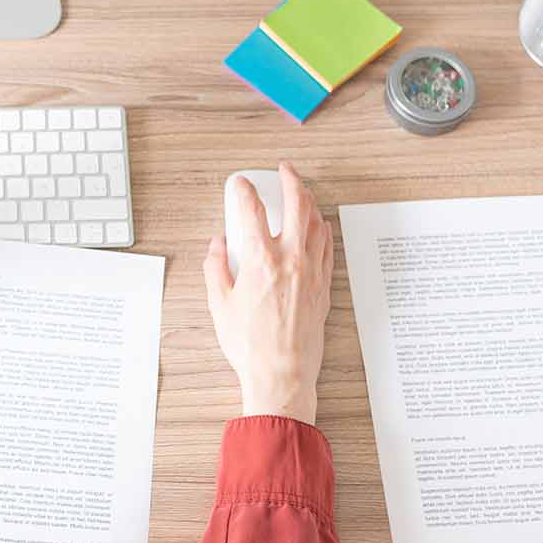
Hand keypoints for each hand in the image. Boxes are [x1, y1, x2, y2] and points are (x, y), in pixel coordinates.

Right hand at [203, 163, 333, 423]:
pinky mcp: (323, 286)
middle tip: (285, 170)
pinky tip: (319, 225)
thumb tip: (217, 245)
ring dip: (309, 201)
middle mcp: (291, 260)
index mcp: (261, 261)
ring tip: (302, 192)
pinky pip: (327, 247)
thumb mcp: (218, 304)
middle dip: (291, 180)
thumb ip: (215, 267)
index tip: (240, 184)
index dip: (244, 190)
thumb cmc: (250, 345)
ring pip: (317, 223)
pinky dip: (322, 229)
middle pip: (297, 205)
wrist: (282, 372)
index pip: (252, 210)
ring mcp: (312, 272)